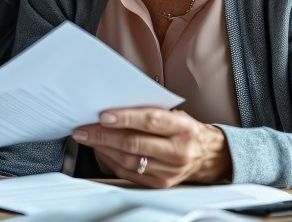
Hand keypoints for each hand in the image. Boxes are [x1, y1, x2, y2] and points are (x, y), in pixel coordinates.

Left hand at [71, 107, 231, 188]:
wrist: (207, 156)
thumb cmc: (186, 130)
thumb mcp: (175, 114)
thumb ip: (149, 111)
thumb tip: (114, 107)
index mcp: (183, 128)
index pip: (151, 121)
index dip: (125, 118)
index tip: (103, 115)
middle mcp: (177, 151)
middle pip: (134, 143)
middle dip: (103, 135)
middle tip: (84, 128)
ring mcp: (168, 171)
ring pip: (128, 160)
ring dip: (102, 148)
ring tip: (88, 138)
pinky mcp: (159, 183)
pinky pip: (128, 173)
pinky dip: (110, 161)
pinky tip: (101, 151)